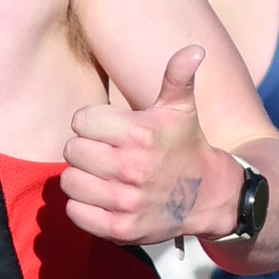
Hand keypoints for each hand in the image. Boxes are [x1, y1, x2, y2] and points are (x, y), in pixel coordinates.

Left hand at [61, 43, 213, 248]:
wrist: (208, 196)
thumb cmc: (185, 145)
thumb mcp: (181, 109)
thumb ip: (178, 76)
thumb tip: (195, 49)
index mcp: (140, 134)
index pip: (80, 120)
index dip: (92, 123)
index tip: (109, 131)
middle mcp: (131, 168)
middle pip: (72, 150)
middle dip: (86, 150)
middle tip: (106, 154)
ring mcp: (125, 201)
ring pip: (70, 181)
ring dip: (82, 177)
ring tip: (102, 175)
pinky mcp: (120, 230)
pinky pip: (75, 212)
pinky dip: (83, 206)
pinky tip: (102, 198)